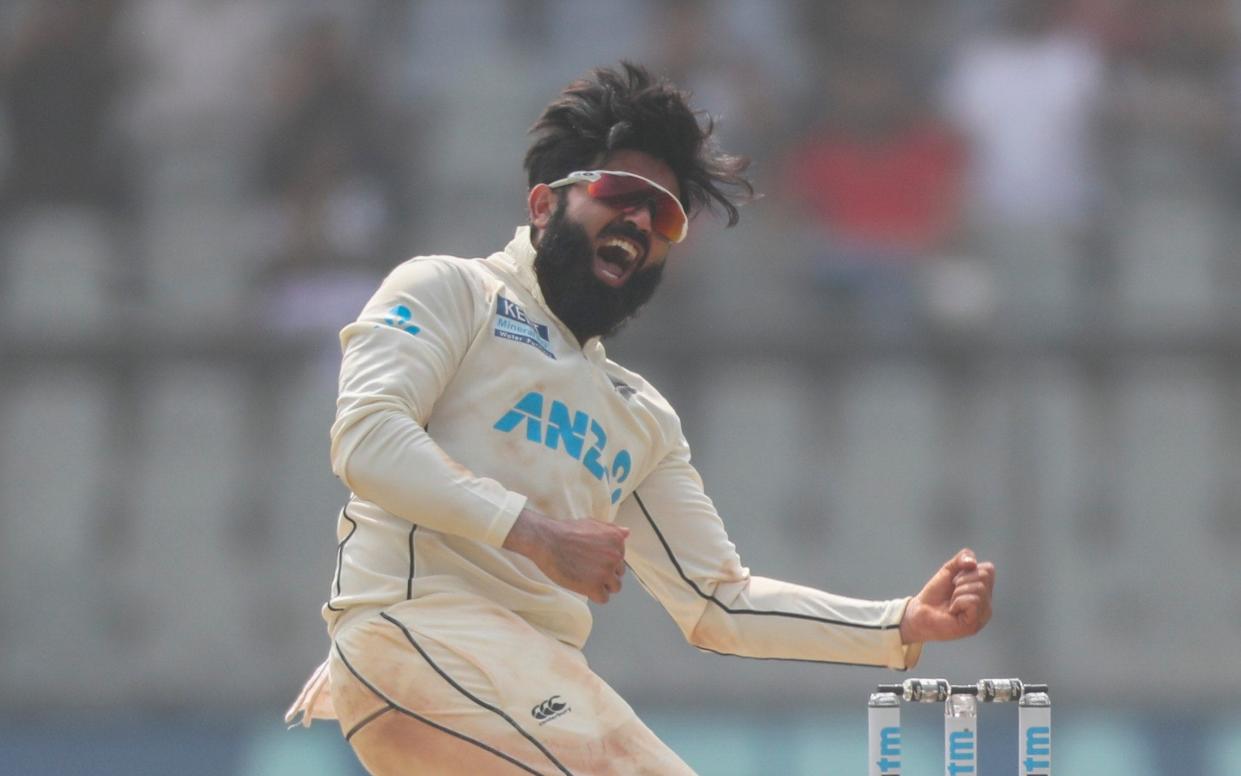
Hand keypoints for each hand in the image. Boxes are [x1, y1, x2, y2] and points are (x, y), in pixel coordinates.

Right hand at [502, 507, 628, 603]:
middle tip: (588, 570)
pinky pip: (603, 598)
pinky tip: (583, 587)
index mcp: (617, 540)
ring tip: (586, 579)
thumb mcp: (592, 523)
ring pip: (615, 587)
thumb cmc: (565, 531)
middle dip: (606, 574)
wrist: (548, 540)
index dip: (606, 561)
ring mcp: (606, 572)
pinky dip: (595, 595)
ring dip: (602, 586)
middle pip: (618, 574)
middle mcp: (615, 556)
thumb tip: (626, 532)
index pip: (620, 559)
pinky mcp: (595, 586)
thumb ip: (611, 529)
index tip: (593, 560)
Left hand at [900, 548, 994, 643]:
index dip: (968, 570)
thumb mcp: (949, 570)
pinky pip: (973, 601)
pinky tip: (953, 611)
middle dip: (962, 580)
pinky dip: (958, 602)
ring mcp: (983, 615)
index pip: (988, 569)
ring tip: (952, 603)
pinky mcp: (975, 624)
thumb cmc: (935, 594)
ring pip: (979, 588)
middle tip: (952, 593)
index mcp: (984, 591)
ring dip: (958, 592)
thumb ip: (961, 559)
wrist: (920, 611)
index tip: (955, 581)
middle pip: (984, 577)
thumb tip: (973, 562)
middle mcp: (987, 603)